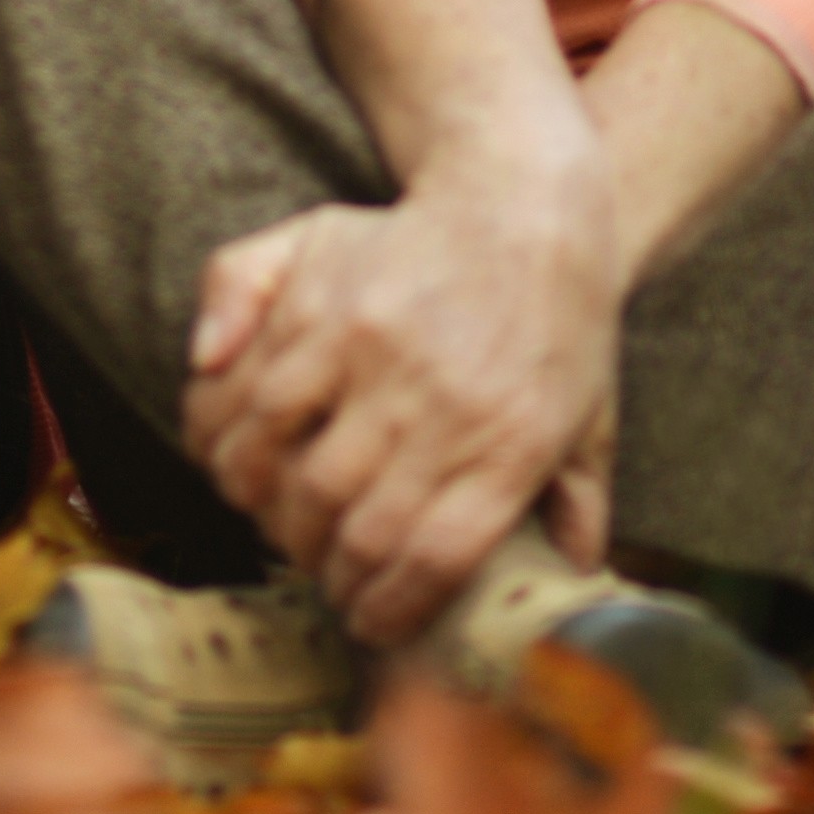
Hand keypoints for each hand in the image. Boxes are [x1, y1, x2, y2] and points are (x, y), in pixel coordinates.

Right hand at [179, 147, 619, 643]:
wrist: (522, 193)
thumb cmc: (556, 315)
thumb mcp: (592, 412)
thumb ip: (581, 499)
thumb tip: (571, 572)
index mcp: (507, 442)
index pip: (428, 558)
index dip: (383, 607)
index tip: (366, 621)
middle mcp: (436, 401)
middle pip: (347, 523)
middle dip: (318, 564)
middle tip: (316, 566)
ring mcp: (370, 348)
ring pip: (280, 462)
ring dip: (260, 506)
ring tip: (269, 513)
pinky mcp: (319, 300)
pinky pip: (246, 390)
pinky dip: (222, 435)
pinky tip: (230, 452)